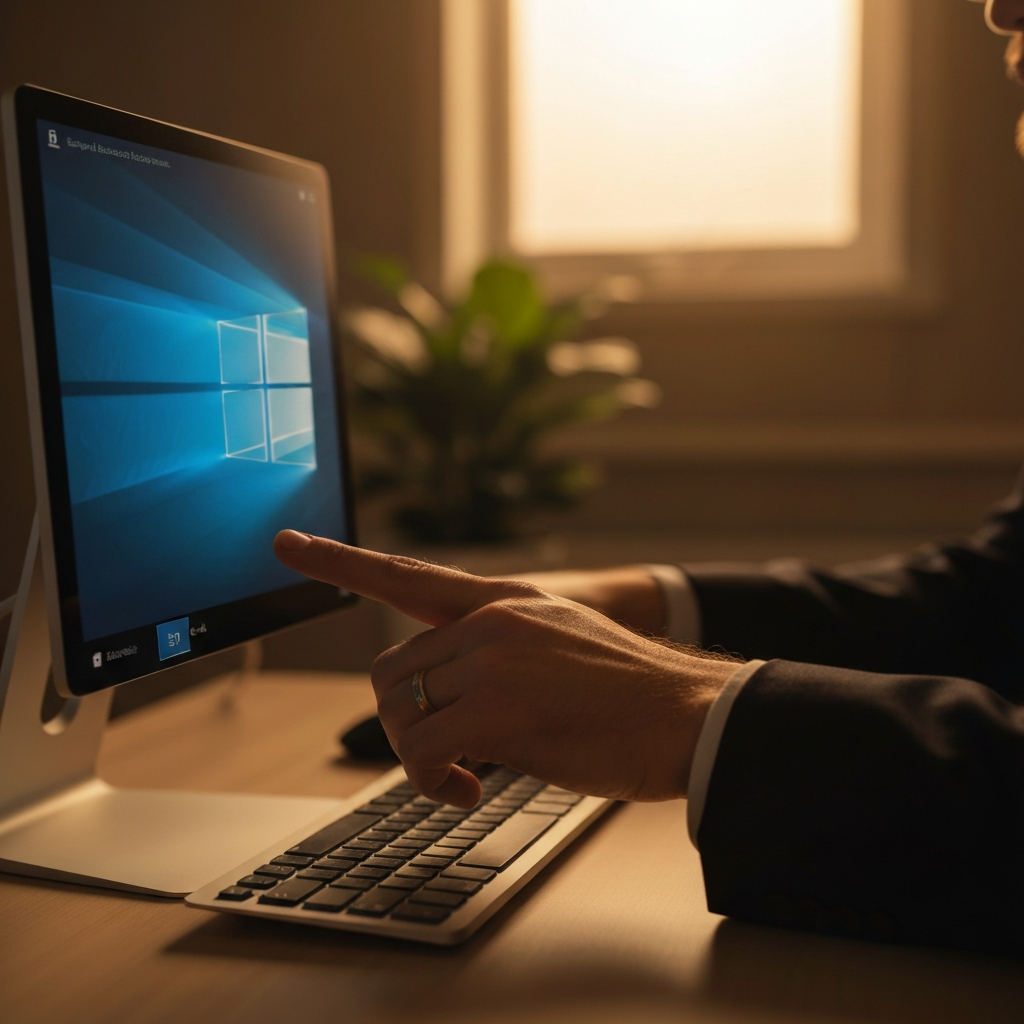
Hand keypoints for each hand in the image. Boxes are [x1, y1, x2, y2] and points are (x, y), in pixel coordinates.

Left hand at [274, 531, 737, 807]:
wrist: (690, 715)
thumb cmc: (627, 693)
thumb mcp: (560, 639)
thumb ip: (497, 647)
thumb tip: (440, 693)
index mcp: (504, 599)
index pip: (405, 574)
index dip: (339, 558)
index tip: (287, 541)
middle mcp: (491, 618)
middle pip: (392, 671)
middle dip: (406, 722)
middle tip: (448, 759)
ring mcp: (494, 657)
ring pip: (402, 711)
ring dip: (421, 758)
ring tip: (466, 776)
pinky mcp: (500, 707)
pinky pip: (425, 751)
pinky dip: (434, 782)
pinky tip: (473, 790)